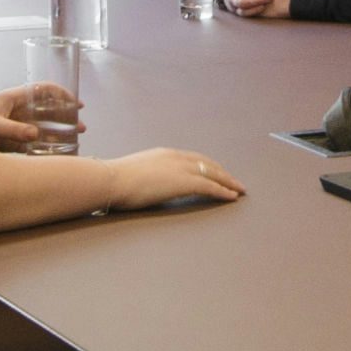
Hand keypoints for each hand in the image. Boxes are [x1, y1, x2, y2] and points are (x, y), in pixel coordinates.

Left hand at [0, 78, 85, 151]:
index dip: (61, 94)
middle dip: (64, 117)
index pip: (41, 91)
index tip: (76, 103)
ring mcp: (10, 127)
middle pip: (45, 111)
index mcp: (10, 99)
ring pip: (39, 129)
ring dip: (56, 134)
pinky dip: (41, 148)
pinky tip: (52, 155)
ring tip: (73, 141)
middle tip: (81, 126)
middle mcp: (13, 112)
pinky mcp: (4, 143)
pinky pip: (28, 144)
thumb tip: (35, 134)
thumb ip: (12, 130)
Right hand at [98, 146, 246, 212]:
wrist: (111, 179)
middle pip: (207, 163)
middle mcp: (175, 157)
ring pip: (213, 173)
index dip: (207, 166)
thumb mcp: (134, 173)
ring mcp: (180, 168)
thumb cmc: (114, 181)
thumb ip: (146, 176)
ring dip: (228, 182)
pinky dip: (223, 191)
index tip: (217, 172)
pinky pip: (210, 186)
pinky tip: (232, 197)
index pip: (193, 158)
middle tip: (235, 182)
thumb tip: (145, 185)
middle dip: (222, 172)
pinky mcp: (183, 182)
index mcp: (164, 154)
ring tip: (239, 190)